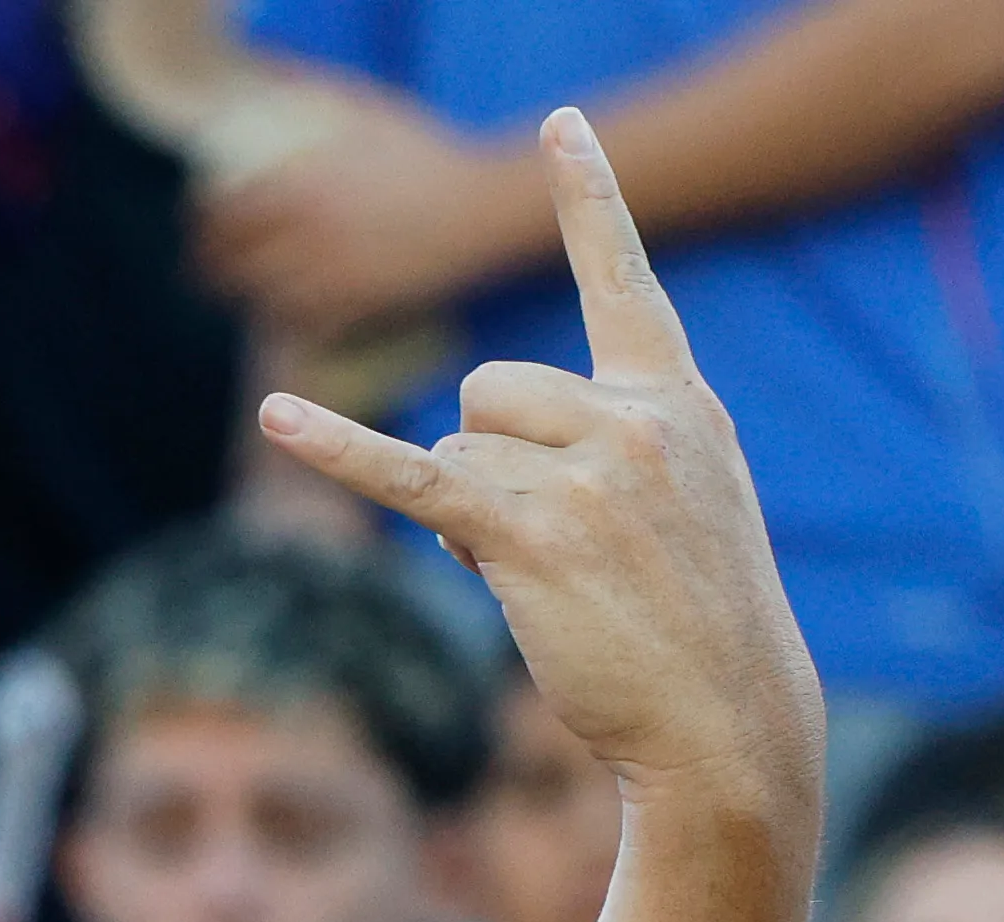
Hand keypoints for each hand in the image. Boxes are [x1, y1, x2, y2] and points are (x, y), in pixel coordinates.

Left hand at [191, 79, 547, 334]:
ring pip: (256, 299)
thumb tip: (259, 70)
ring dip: (251, 294)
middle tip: (215, 265)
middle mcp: (305, 232)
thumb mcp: (365, 109)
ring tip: (253, 287)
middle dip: (212, 266)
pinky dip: (289, 321)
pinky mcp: (353, 309)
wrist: (482, 205)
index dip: (201, 222)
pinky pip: (297, 327)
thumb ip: (308, 89)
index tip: (203, 220)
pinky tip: (293, 311)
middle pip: (224, 265)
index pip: (219, 213)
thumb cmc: (425, 152)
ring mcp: (328, 275)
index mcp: (301, 182)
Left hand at [253, 115, 813, 848]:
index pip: (623, 280)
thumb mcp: (672, 507)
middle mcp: (636, 418)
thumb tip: (456, 475)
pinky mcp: (527, 534)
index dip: (589, 199)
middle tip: (545, 542)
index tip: (563, 123)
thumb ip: (595, 452)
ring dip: (466, 517)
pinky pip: (411, 477)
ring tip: (541, 578)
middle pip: (489, 388)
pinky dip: (337, 451)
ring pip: (457, 448)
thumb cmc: (693, 624)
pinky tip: (277, 420)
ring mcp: (586, 472)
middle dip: (487, 461)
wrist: (726, 717)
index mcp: (677, 401)